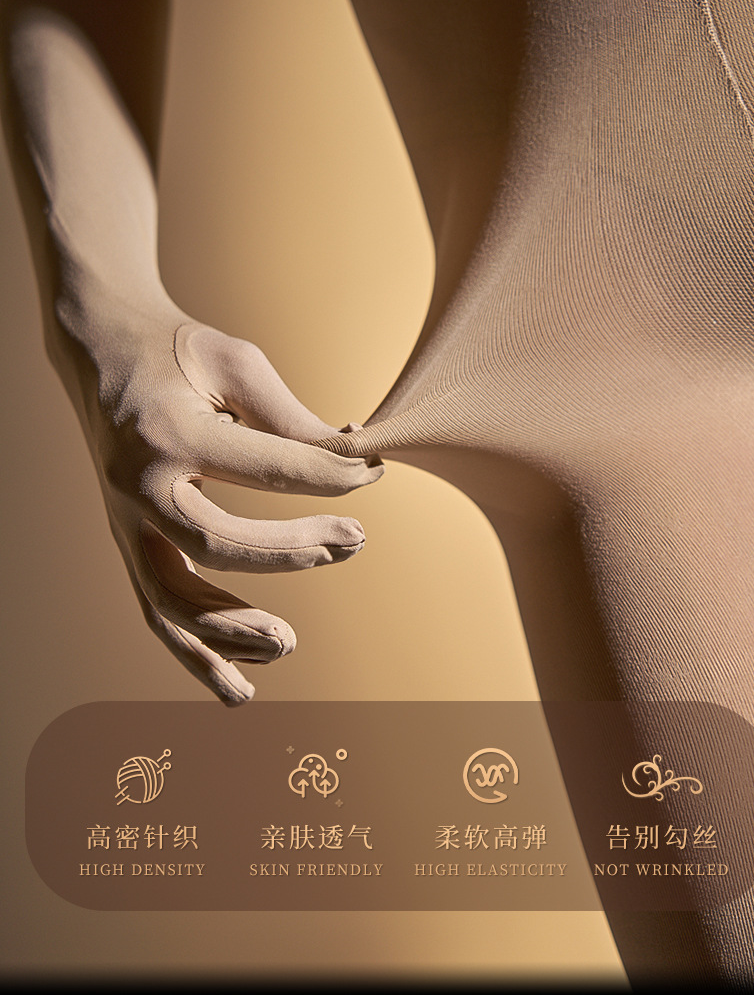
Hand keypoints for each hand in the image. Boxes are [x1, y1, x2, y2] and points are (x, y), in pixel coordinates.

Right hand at [83, 311, 381, 704]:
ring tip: (289, 646)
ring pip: (172, 601)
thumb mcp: (237, 364)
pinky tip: (242, 685)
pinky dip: (196, 652)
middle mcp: (138, 486)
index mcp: (170, 433)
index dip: (330, 476)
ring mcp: (124, 521)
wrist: (100, 349)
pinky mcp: (128, 541)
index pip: (266, 468)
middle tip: (354, 543)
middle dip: (292, 553)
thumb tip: (355, 461)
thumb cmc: (178, 351)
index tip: (371, 473)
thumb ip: (292, 420)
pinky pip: (158, 608)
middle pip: (217, 544)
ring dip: (231, 632)